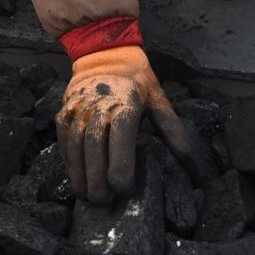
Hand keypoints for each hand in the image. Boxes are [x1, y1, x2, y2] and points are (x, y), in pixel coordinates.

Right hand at [56, 44, 193, 203]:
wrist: (104, 53)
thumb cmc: (136, 80)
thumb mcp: (158, 99)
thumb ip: (172, 130)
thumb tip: (191, 160)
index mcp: (125, 105)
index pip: (120, 140)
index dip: (119, 167)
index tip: (123, 189)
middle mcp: (99, 107)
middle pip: (94, 148)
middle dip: (97, 178)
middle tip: (103, 201)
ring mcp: (79, 109)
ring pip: (75, 145)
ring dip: (79, 174)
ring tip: (86, 196)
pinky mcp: (65, 110)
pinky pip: (63, 138)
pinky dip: (67, 160)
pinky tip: (74, 177)